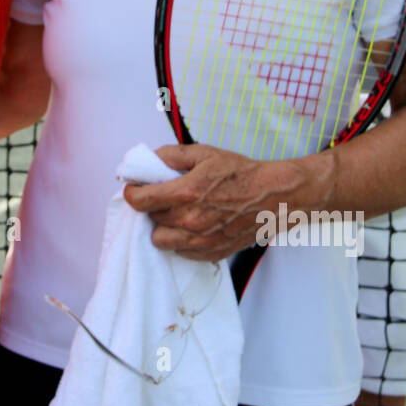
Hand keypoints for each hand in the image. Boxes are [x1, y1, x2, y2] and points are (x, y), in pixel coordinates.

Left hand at [122, 143, 279, 261]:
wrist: (274, 196)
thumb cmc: (240, 173)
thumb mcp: (204, 153)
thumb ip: (171, 155)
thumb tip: (148, 160)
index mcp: (185, 193)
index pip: (140, 201)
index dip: (132, 194)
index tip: (134, 189)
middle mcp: (190, 220)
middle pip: (150, 221)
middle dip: (152, 208)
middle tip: (163, 198)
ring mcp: (201, 240)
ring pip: (161, 242)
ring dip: (163, 228)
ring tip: (176, 215)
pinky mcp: (211, 252)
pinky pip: (182, 252)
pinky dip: (182, 240)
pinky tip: (193, 226)